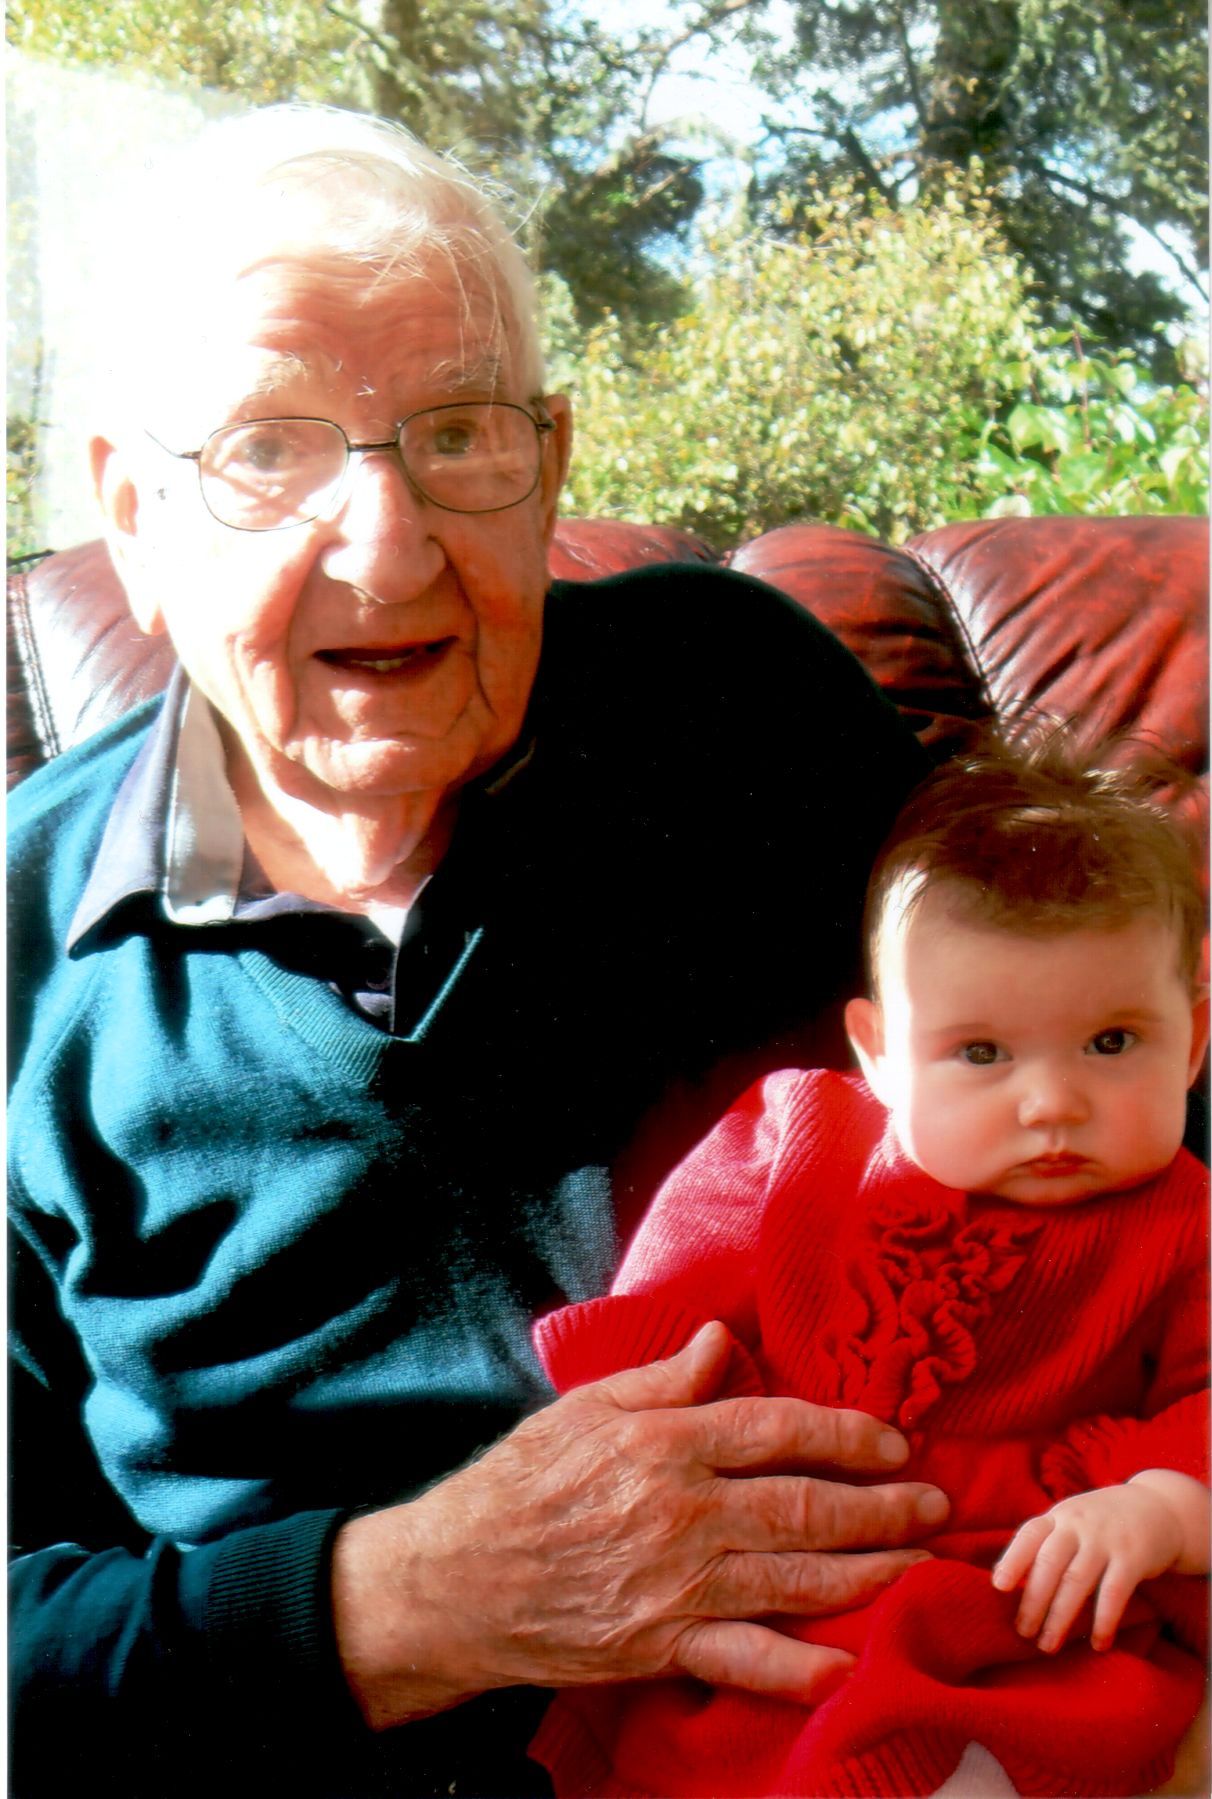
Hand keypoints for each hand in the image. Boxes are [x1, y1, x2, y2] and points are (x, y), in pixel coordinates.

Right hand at [332, 1321, 948, 1727]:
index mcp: (666, 1443)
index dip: (847, 1434)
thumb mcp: (583, 1408)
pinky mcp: (663, 1646)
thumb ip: (661, 1377)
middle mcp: (684, 1512)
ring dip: (871, 1572)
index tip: (892, 1440)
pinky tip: (852, 1660)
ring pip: (796, 1579)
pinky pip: (749, 1660)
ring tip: (921, 1561)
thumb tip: (723, 1339)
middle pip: (806, 1507)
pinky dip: (804, 1665)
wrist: (457, 1580)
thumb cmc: (520, 1483)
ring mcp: (678, 1585)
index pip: (779, 1430)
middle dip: (883, 1506)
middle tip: (934, 1503)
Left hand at [992, 1475, 1198, 1652]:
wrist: (1158, 1507)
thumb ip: (1047, 1543)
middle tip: (1022, 1633)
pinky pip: (1113, 1593)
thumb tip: (1005, 1579)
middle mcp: (1078, 1524)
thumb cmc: (1103, 1522)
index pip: (1029, 1534)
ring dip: (1060, 1617)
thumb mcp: (1073, 1520)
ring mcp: (1105, 1540)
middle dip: (1033, 1601)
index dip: (1012, 1560)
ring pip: (1076, 1582)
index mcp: (1059, 1516)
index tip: (998, 1587)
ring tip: (1048, 1646)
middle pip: (1049, 1564)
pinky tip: (1097, 1644)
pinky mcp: (1132, 1558)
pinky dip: (1103, 1621)